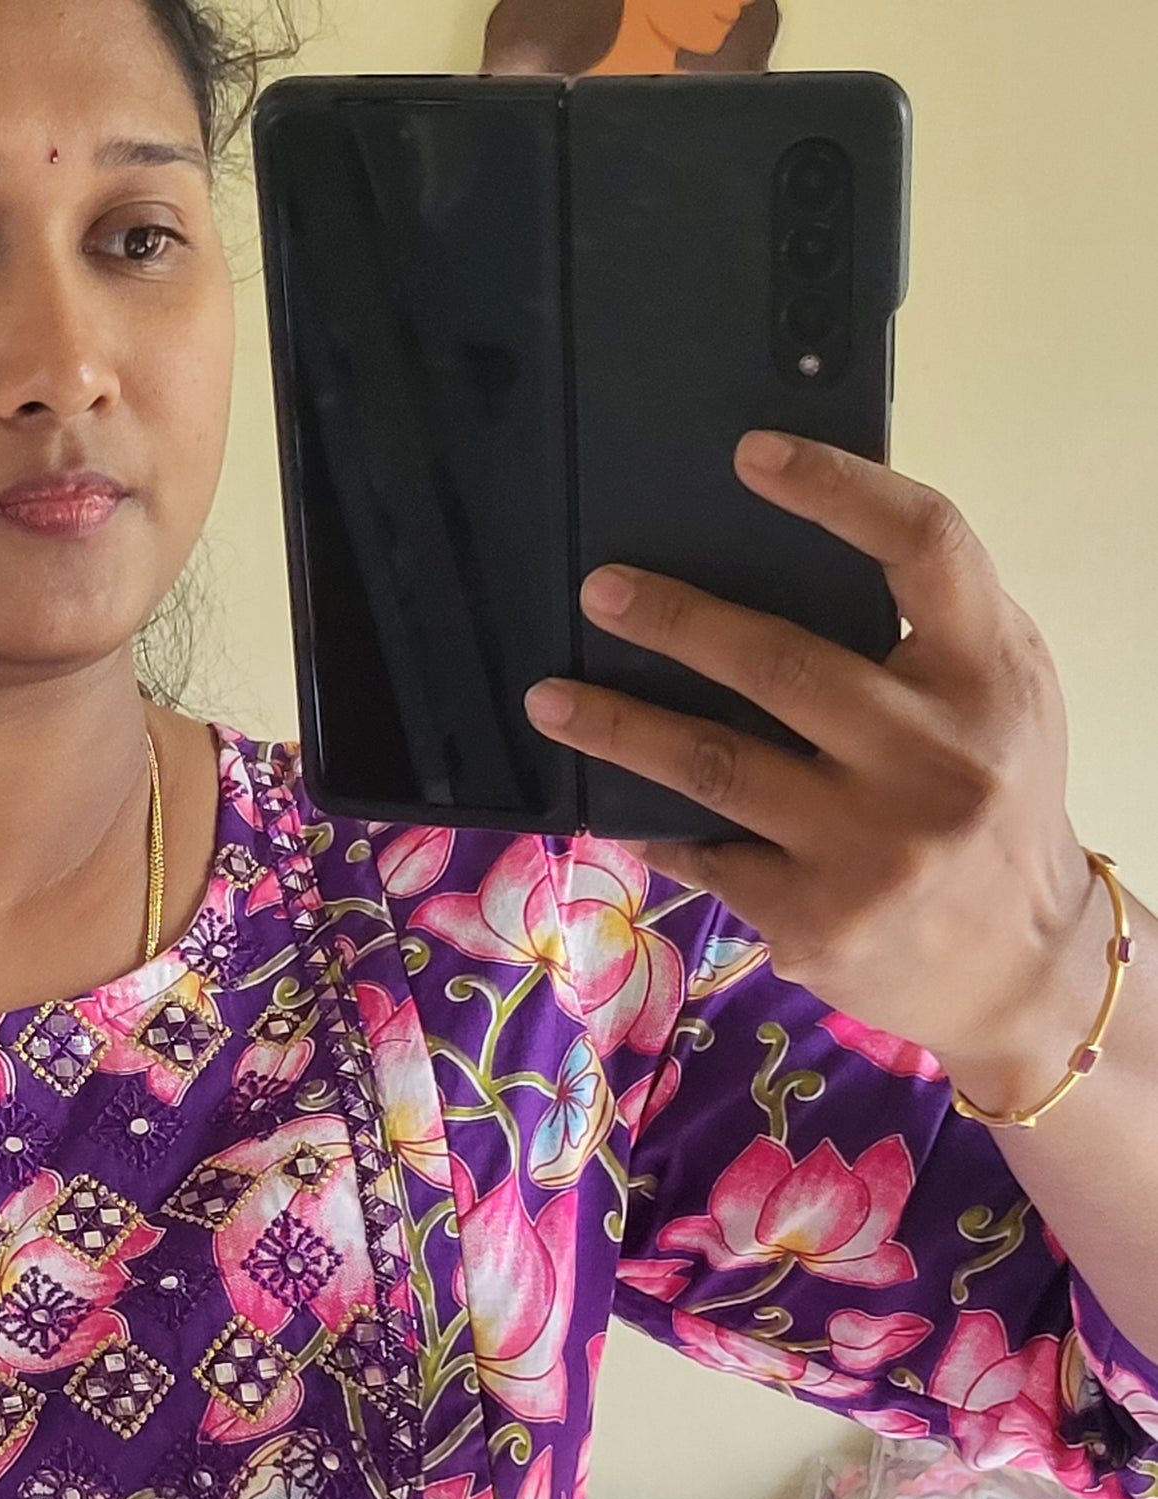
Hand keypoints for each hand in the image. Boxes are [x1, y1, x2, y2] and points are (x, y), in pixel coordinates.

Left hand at [524, 432, 1103, 1110]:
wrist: (1023, 969)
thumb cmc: (996, 807)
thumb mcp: (997, 702)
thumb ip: (925, 635)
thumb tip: (776, 555)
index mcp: (990, 677)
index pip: (925, 547)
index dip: (838, 487)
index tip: (752, 454)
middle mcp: (936, 760)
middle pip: (781, 662)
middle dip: (674, 621)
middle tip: (600, 590)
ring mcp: (872, 848)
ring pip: (716, 766)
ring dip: (619, 726)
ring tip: (551, 699)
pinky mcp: (817, 919)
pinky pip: (707, 855)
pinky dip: (652, 824)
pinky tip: (609, 803)